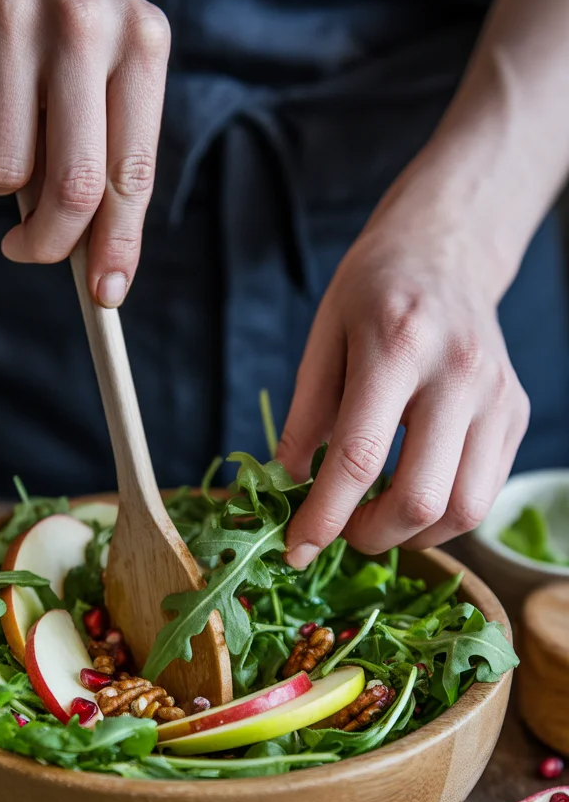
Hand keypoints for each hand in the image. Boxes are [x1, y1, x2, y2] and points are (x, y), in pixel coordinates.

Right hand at [0, 0, 169, 299]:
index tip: (105, 295)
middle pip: (74, 185)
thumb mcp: (107, 71)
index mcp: (141, 42)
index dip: (119, 245)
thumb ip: (109, 158)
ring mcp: (12, 18)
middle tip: (28, 251)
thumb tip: (97, 263)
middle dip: (50, 243)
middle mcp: (84, 23)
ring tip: (6, 129)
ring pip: (2, 171)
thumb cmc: (60, 28)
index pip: (133, 172)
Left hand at [278, 185, 529, 563]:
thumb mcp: (322, 338)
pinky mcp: (515, 415)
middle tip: (341, 530)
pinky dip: (442, 513)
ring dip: (413, 535)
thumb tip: (286, 490)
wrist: (445, 252)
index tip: (295, 549)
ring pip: (465, 510)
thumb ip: (304, 419)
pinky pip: (483, 493)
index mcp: (398, 346)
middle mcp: (458, 374)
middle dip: (371, 536)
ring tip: (377, 517)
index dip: (323, 518)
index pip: (358, 458)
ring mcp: (497, 397)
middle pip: (421, 498)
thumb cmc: (374, 293)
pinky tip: (411, 492)